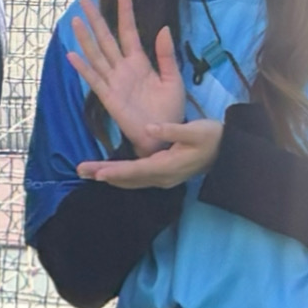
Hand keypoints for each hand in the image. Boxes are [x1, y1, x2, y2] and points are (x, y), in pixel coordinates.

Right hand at [63, 0, 196, 158]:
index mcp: (140, 61)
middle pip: (106, 39)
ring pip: (96, 55)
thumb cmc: (169, 108)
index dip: (126, 12)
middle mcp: (123, 68)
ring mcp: (113, 81)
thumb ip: (166, 55)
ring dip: (85, 39)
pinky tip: (72, 54)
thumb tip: (163, 29)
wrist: (163, 134)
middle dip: (96, 20)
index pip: (129, 31)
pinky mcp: (108, 96)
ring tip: (75, 21)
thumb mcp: (173, 79)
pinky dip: (83, 67)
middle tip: (84, 1)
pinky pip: (94, 79)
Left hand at [77, 116, 221, 188]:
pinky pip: (137, 179)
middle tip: (80, 171)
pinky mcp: (163, 175)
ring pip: (131, 180)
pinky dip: (120, 176)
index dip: (116, 171)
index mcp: (168, 166)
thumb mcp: (197, 130)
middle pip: (128, 178)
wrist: (228, 151)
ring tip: (85, 172)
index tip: (97, 173)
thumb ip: (173, 130)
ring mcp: (163, 179)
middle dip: (103, 174)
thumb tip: (150, 127)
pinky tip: (107, 174)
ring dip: (108, 176)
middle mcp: (162, 177)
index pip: (136, 170)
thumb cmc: (213, 137)